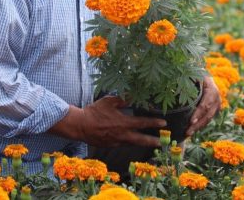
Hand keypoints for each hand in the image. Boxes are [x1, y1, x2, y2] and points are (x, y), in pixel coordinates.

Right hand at [49, 96, 166, 147]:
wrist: (80, 126)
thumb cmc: (94, 111)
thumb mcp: (108, 101)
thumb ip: (122, 100)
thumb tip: (132, 97)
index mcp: (123, 122)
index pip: (142, 123)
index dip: (154, 123)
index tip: (163, 123)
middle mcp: (122, 134)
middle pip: (141, 140)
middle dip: (152, 141)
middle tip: (161, 142)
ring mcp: (116, 142)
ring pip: (132, 143)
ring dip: (141, 143)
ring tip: (149, 143)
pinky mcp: (110, 146)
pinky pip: (122, 144)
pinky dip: (128, 142)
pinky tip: (130, 140)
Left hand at [185, 76, 220, 136]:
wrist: (205, 74)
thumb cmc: (196, 73)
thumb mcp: (193, 74)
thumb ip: (188, 81)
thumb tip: (175, 86)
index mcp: (212, 89)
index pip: (205, 104)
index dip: (198, 113)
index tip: (191, 121)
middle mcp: (217, 98)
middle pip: (207, 114)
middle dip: (197, 124)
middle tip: (187, 132)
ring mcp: (217, 104)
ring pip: (208, 118)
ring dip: (198, 127)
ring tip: (188, 134)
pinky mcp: (215, 109)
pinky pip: (208, 118)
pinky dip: (200, 125)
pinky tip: (192, 130)